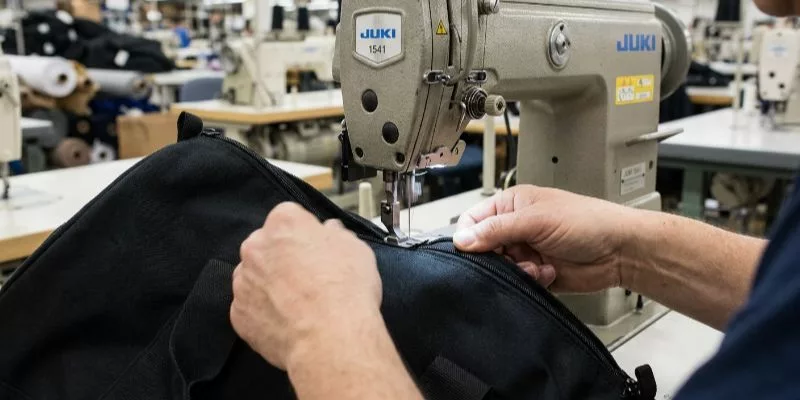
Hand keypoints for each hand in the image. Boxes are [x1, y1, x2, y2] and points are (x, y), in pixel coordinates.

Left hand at [230, 202, 381, 369]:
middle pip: (267, 245)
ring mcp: (243, 282)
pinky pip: (251, 308)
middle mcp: (256, 248)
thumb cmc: (345, 290)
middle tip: (309, 277)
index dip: (306, 234)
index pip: (290, 218)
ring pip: (255, 277)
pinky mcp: (239, 314)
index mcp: (284, 223)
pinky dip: (265, 313)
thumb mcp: (355, 249)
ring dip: (271, 284)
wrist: (330, 338)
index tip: (317, 249)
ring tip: (299, 304)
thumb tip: (331, 232)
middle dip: (283, 257)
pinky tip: (288, 321)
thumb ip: (336, 235)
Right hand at [453, 186, 637, 292]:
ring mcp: (525, 251)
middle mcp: (515, 228)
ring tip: (536, 267)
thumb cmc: (587, 221)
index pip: (473, 220)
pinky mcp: (535, 273)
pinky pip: (517, 283)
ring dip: (516, 271)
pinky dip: (531, 281)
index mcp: (511, 205)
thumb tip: (462, 239)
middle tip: (512, 259)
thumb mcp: (536, 220)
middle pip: (483, 249)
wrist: (620, 251)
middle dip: (497, 258)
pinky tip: (548, 273)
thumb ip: (496, 230)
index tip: (475, 250)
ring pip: (500, 269)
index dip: (469, 237)